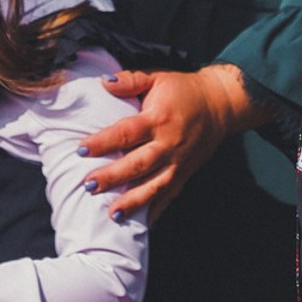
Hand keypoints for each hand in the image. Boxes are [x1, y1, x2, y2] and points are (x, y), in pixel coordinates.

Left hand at [80, 63, 256, 221]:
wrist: (220, 103)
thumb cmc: (183, 89)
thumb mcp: (157, 76)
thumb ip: (131, 80)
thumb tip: (104, 84)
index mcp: (158, 118)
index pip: (127, 132)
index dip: (103, 142)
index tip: (81, 151)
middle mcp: (169, 143)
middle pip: (138, 164)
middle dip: (113, 177)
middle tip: (89, 186)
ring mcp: (179, 161)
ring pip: (155, 185)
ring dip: (134, 201)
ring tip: (113, 213)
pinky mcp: (186, 172)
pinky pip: (171, 194)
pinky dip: (158, 210)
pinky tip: (143, 224)